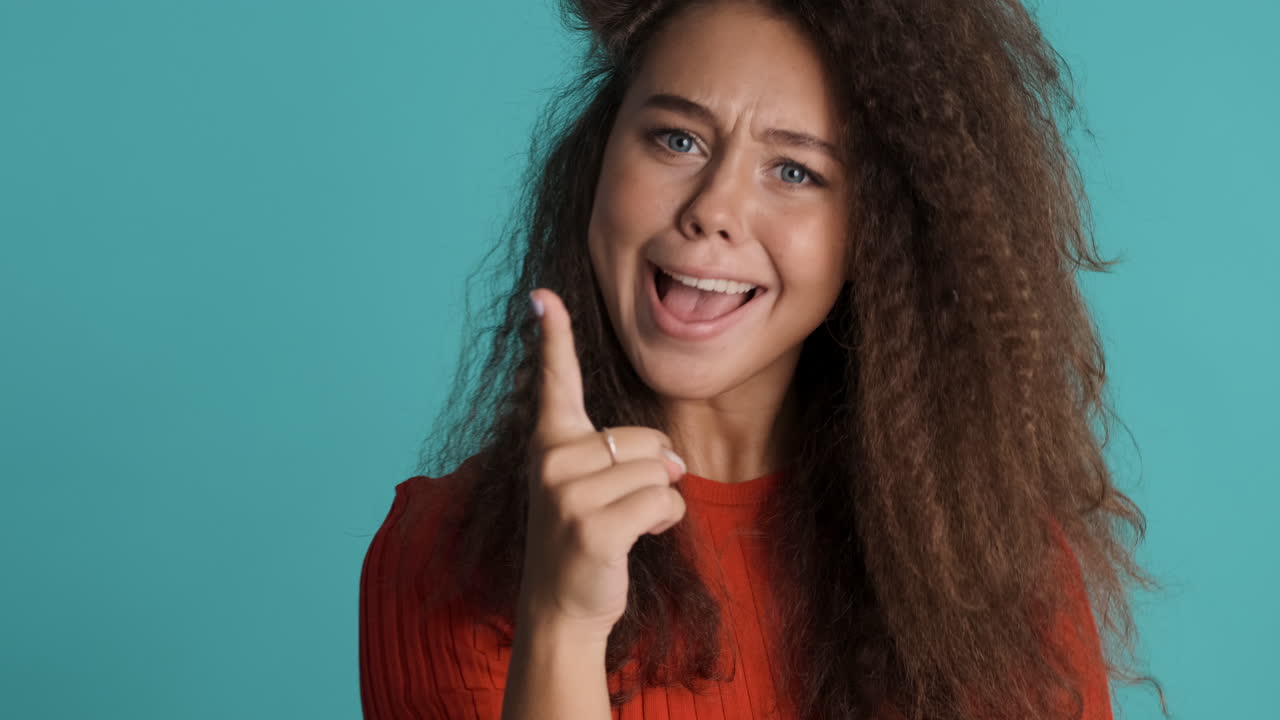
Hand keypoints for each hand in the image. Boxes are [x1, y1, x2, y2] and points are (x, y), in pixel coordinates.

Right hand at [518, 289, 687, 645]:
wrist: (559, 608)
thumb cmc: (583, 539)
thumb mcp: (590, 486)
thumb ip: (626, 455)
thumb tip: (676, 459)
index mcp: (551, 442)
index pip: (554, 381)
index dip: (553, 335)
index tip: (543, 295)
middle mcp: (552, 460)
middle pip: (648, 438)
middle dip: (652, 473)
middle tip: (616, 509)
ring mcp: (568, 493)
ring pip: (659, 470)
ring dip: (657, 502)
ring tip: (621, 527)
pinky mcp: (593, 526)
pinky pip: (663, 501)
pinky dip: (664, 521)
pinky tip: (635, 539)